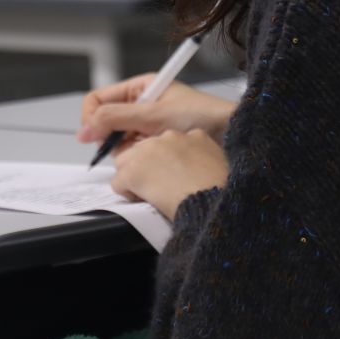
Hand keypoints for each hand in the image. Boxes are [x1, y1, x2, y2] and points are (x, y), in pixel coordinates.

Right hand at [79, 76, 235, 147]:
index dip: (91, 118)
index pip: (98, 100)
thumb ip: (115, 119)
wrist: (231, 132)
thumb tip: (84, 130)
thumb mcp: (153, 114)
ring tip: (149, 148)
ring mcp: (148, 125)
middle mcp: (141, 105)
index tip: (93, 137)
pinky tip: (155, 157)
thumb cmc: (200, 115)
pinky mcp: (156, 143)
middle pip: (106, 123)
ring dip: (128, 149)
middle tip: (129, 144)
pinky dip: (140, 157)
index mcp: (139, 87)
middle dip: (112, 137)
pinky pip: (134, 153)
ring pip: (119, 141)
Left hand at [111, 130, 227, 218]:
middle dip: (147, 166)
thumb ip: (203, 159)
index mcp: (193, 135)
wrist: (211, 203)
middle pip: (144, 149)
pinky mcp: (132, 170)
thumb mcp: (219, 165)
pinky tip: (145, 200)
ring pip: (126, 163)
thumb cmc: (221, 190)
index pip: (169, 142)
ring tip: (152, 194)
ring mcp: (147, 151)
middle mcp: (168, 137)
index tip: (174, 175)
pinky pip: (118, 183)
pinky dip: (128, 193)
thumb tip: (193, 168)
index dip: (167, 160)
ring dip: (135, 178)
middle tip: (161, 186)